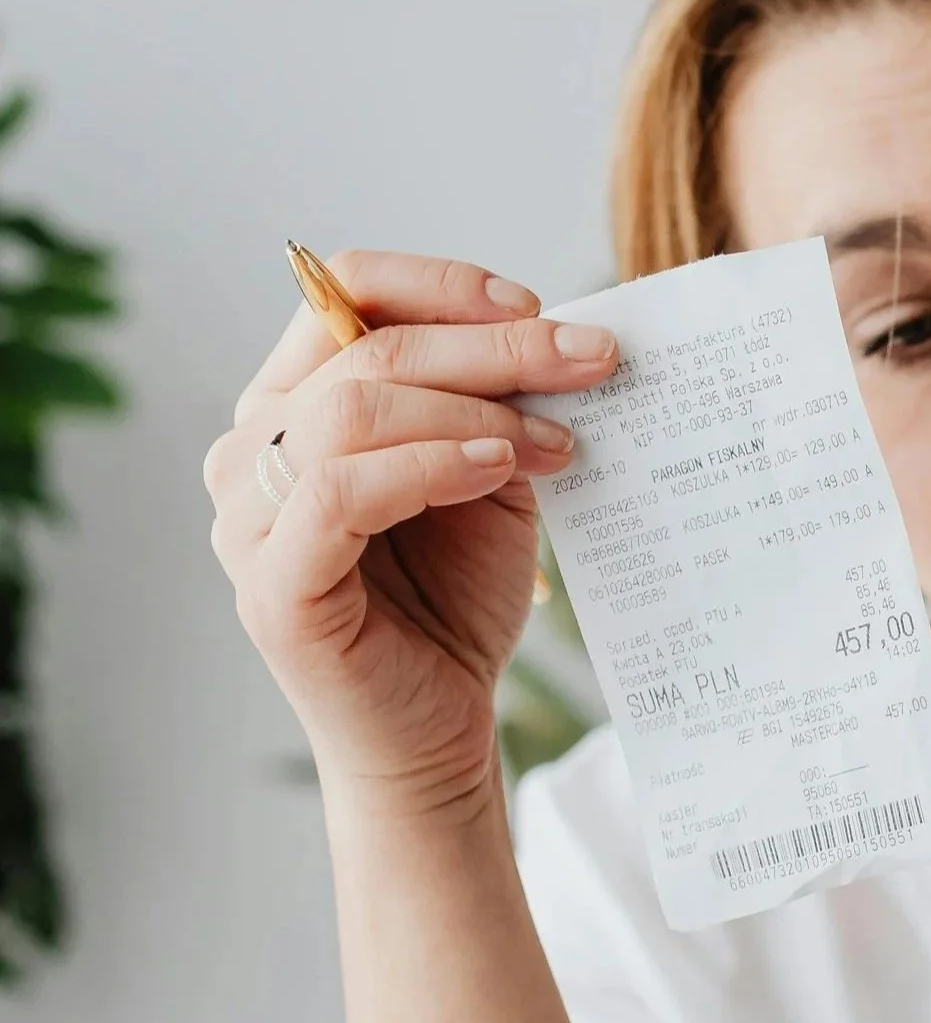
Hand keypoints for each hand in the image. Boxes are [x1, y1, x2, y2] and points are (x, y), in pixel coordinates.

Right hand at [205, 251, 618, 823]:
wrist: (438, 735)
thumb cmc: (455, 605)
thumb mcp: (487, 481)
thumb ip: (494, 408)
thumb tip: (559, 336)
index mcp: (291, 406)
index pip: (341, 293)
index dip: (441, 287)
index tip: (539, 309)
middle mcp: (251, 450)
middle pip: (362, 348)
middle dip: (490, 346)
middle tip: (590, 361)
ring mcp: (248, 518)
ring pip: (351, 409)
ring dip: (471, 409)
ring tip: (554, 440)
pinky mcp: (271, 584)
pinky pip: (341, 491)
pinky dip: (429, 465)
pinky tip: (496, 469)